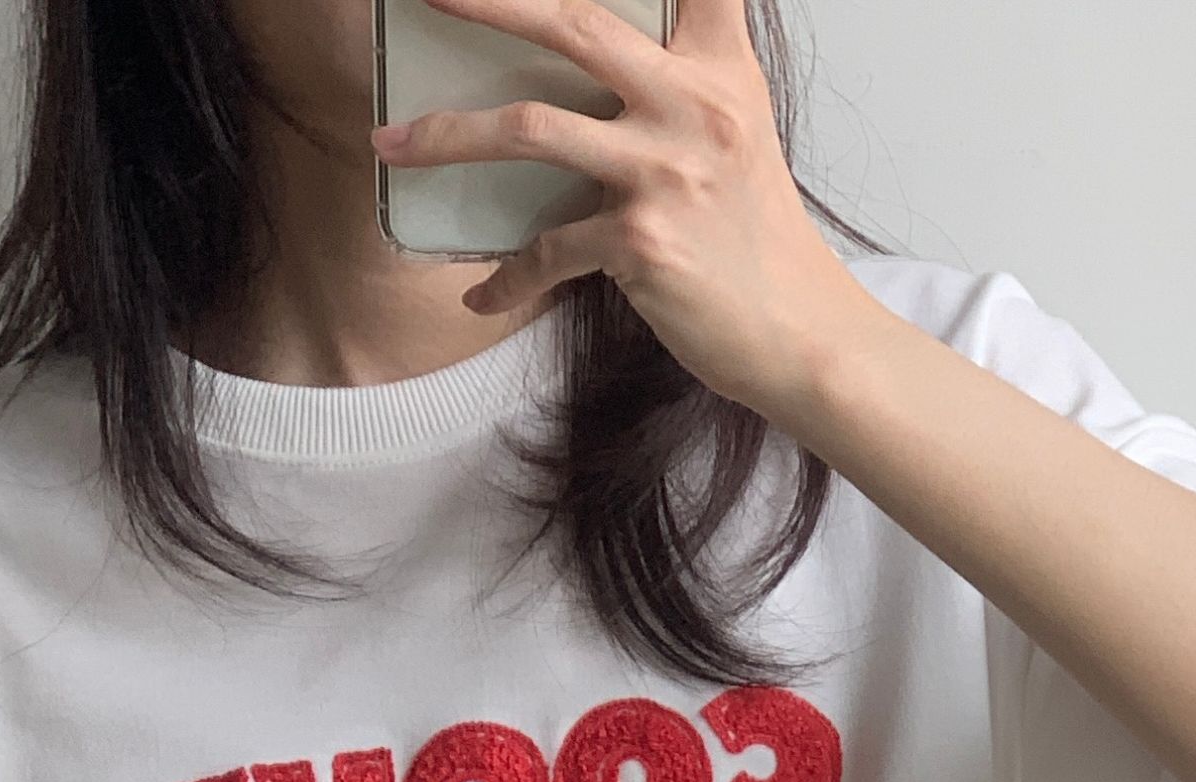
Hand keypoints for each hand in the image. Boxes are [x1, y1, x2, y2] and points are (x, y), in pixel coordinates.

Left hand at [367, 0, 878, 424]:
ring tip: (394, 145)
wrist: (801, 334)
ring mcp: (664, 171)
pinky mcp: (641, 241)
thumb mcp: (736, 134)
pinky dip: (506, 279)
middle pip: (573, 23)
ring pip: (530, 128)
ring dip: (447, 136)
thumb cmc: (758, 241)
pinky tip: (482, 298)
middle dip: (488, 1)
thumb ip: (680, 85)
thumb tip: (594, 71)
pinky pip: (546, 250)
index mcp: (719, 68)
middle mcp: (692, 105)